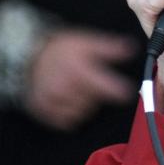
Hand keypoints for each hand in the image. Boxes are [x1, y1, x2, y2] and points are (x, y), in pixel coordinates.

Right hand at [22, 29, 136, 130]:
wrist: (30, 56)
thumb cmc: (63, 49)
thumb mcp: (87, 42)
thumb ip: (110, 48)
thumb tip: (134, 48)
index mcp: (79, 71)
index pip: (107, 88)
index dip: (120, 91)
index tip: (127, 92)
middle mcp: (66, 89)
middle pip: (95, 103)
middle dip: (96, 94)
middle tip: (90, 82)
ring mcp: (53, 102)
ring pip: (82, 114)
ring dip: (85, 105)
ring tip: (79, 90)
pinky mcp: (44, 111)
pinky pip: (66, 122)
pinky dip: (71, 114)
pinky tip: (69, 101)